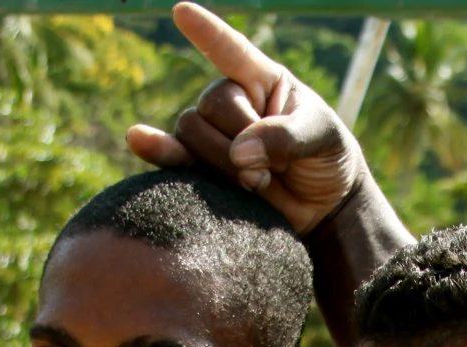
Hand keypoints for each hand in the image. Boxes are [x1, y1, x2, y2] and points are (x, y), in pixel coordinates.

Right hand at [127, 3, 368, 234]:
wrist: (322, 208)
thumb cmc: (327, 159)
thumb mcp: (322, 138)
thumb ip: (286, 137)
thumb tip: (238, 152)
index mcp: (264, 79)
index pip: (232, 50)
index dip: (208, 32)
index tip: (182, 11)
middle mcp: (233, 101)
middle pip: (210, 105)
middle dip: (238, 138)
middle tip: (271, 169)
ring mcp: (215, 134)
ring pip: (192, 134)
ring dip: (223, 164)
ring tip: (257, 182)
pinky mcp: (204, 170)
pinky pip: (172, 157)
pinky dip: (157, 150)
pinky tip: (139, 140)